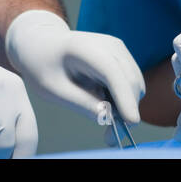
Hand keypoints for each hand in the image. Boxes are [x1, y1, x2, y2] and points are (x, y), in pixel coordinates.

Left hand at [5, 9, 144, 123]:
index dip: (124, 96)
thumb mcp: (53, 89)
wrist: (45, 44)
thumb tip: (107, 117)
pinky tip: (106, 103)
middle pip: (129, 80)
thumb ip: (79, 102)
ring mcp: (118, 49)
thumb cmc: (45, 65)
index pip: (112, 72)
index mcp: (84, 48)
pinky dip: (125, 97)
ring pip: (135, 83)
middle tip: (109, 137)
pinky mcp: (122, 56)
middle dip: (126, 111)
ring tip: (105, 119)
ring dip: (127, 106)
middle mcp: (109, 45)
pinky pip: (131, 81)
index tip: (131, 122)